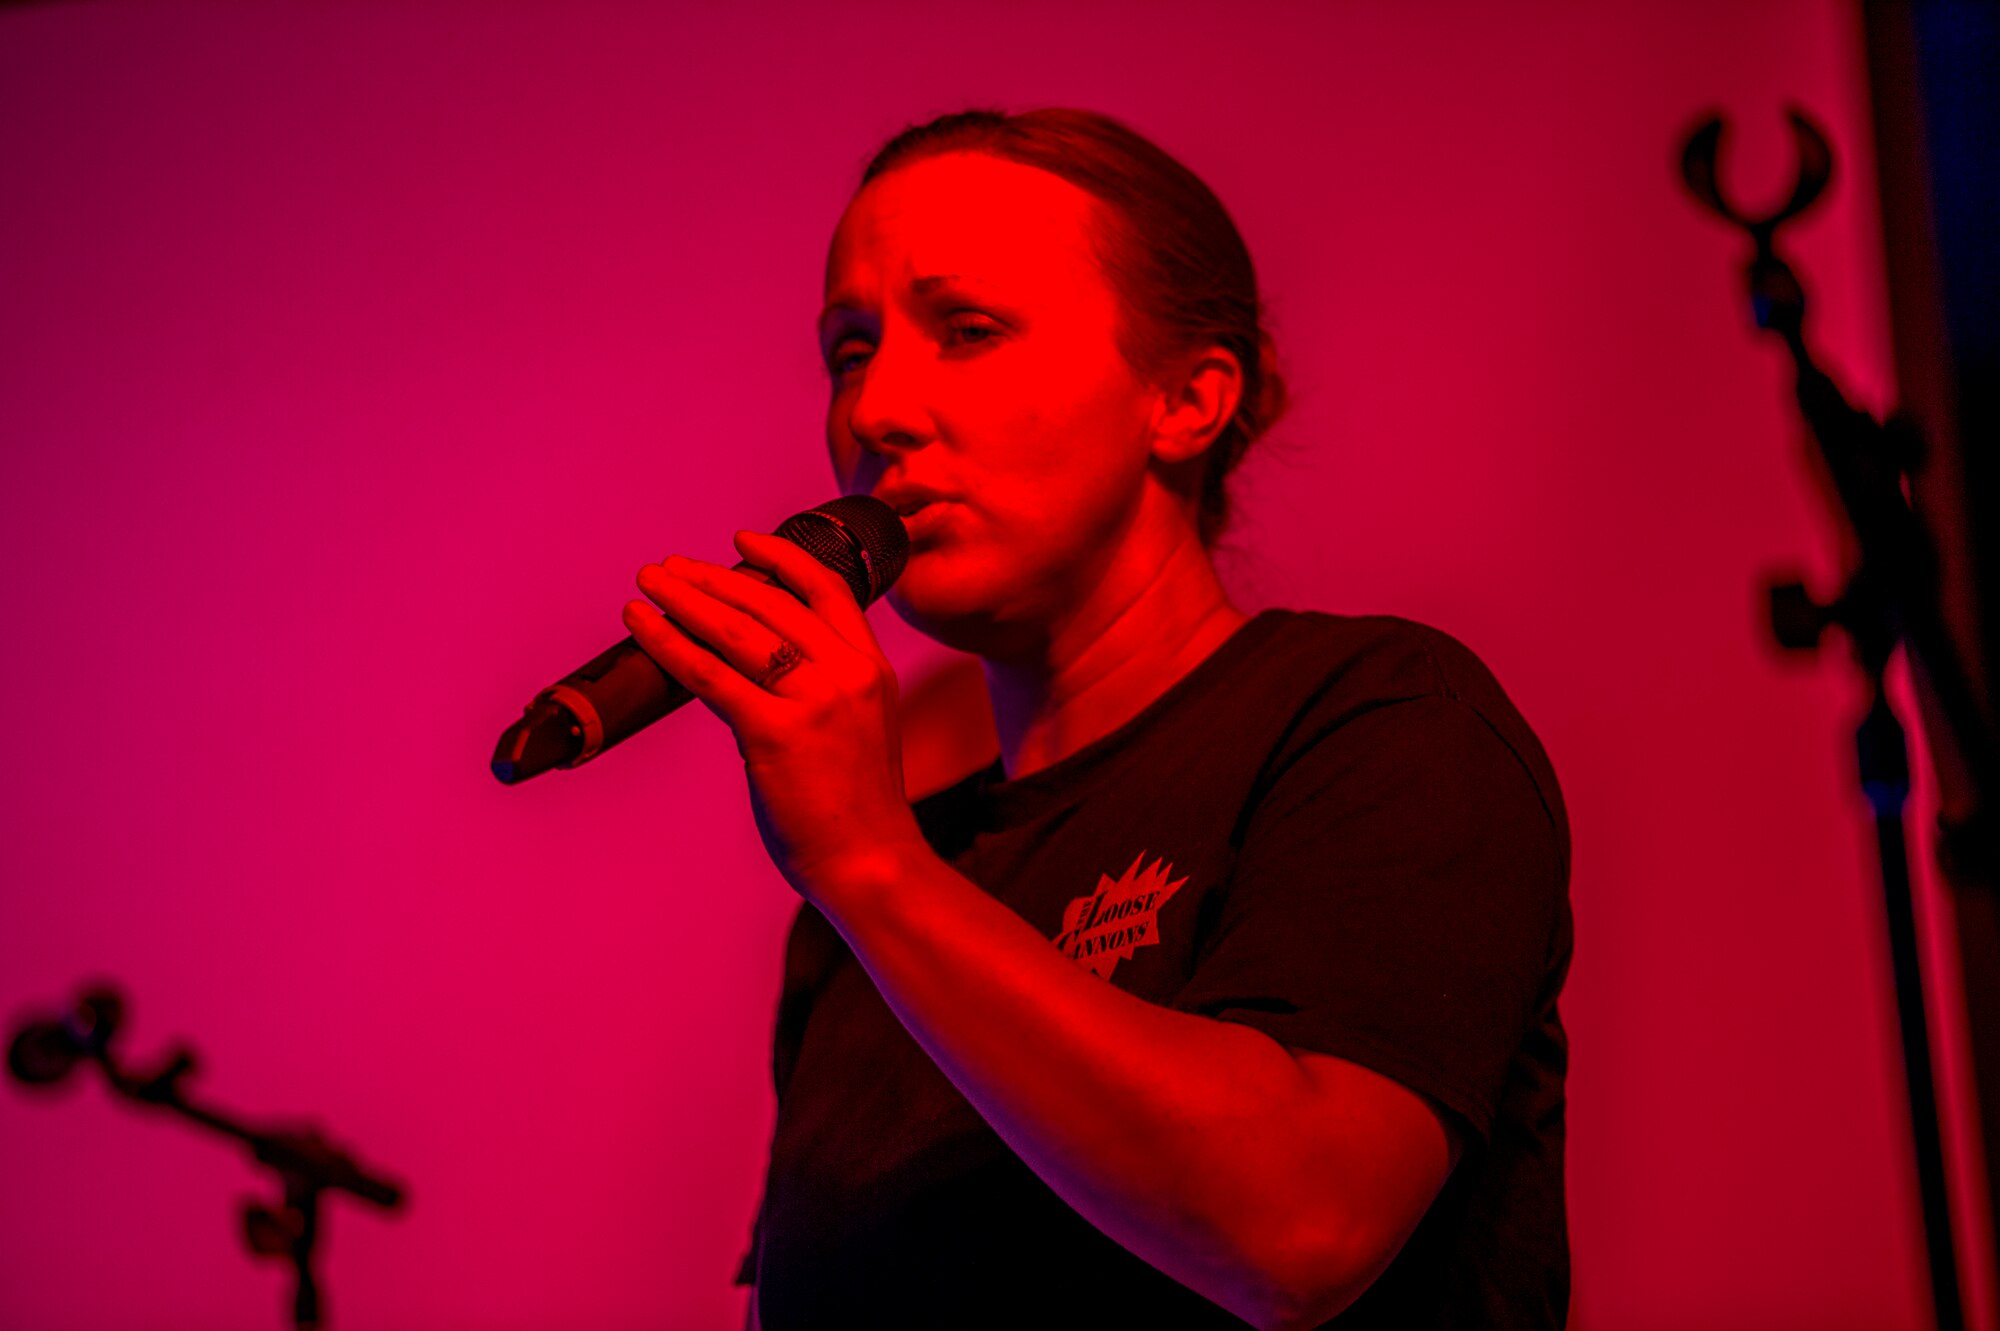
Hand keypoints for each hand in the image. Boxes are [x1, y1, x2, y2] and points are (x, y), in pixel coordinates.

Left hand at [623, 530, 926, 900]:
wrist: (873, 862)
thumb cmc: (858, 807)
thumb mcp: (862, 726)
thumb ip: (827, 688)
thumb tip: (764, 666)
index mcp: (871, 667)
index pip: (827, 588)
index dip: (781, 556)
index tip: (742, 539)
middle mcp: (847, 673)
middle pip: (770, 602)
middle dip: (711, 578)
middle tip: (669, 567)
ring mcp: (814, 702)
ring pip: (736, 630)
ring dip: (683, 599)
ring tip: (648, 584)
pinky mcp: (776, 733)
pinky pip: (710, 675)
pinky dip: (669, 644)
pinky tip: (643, 628)